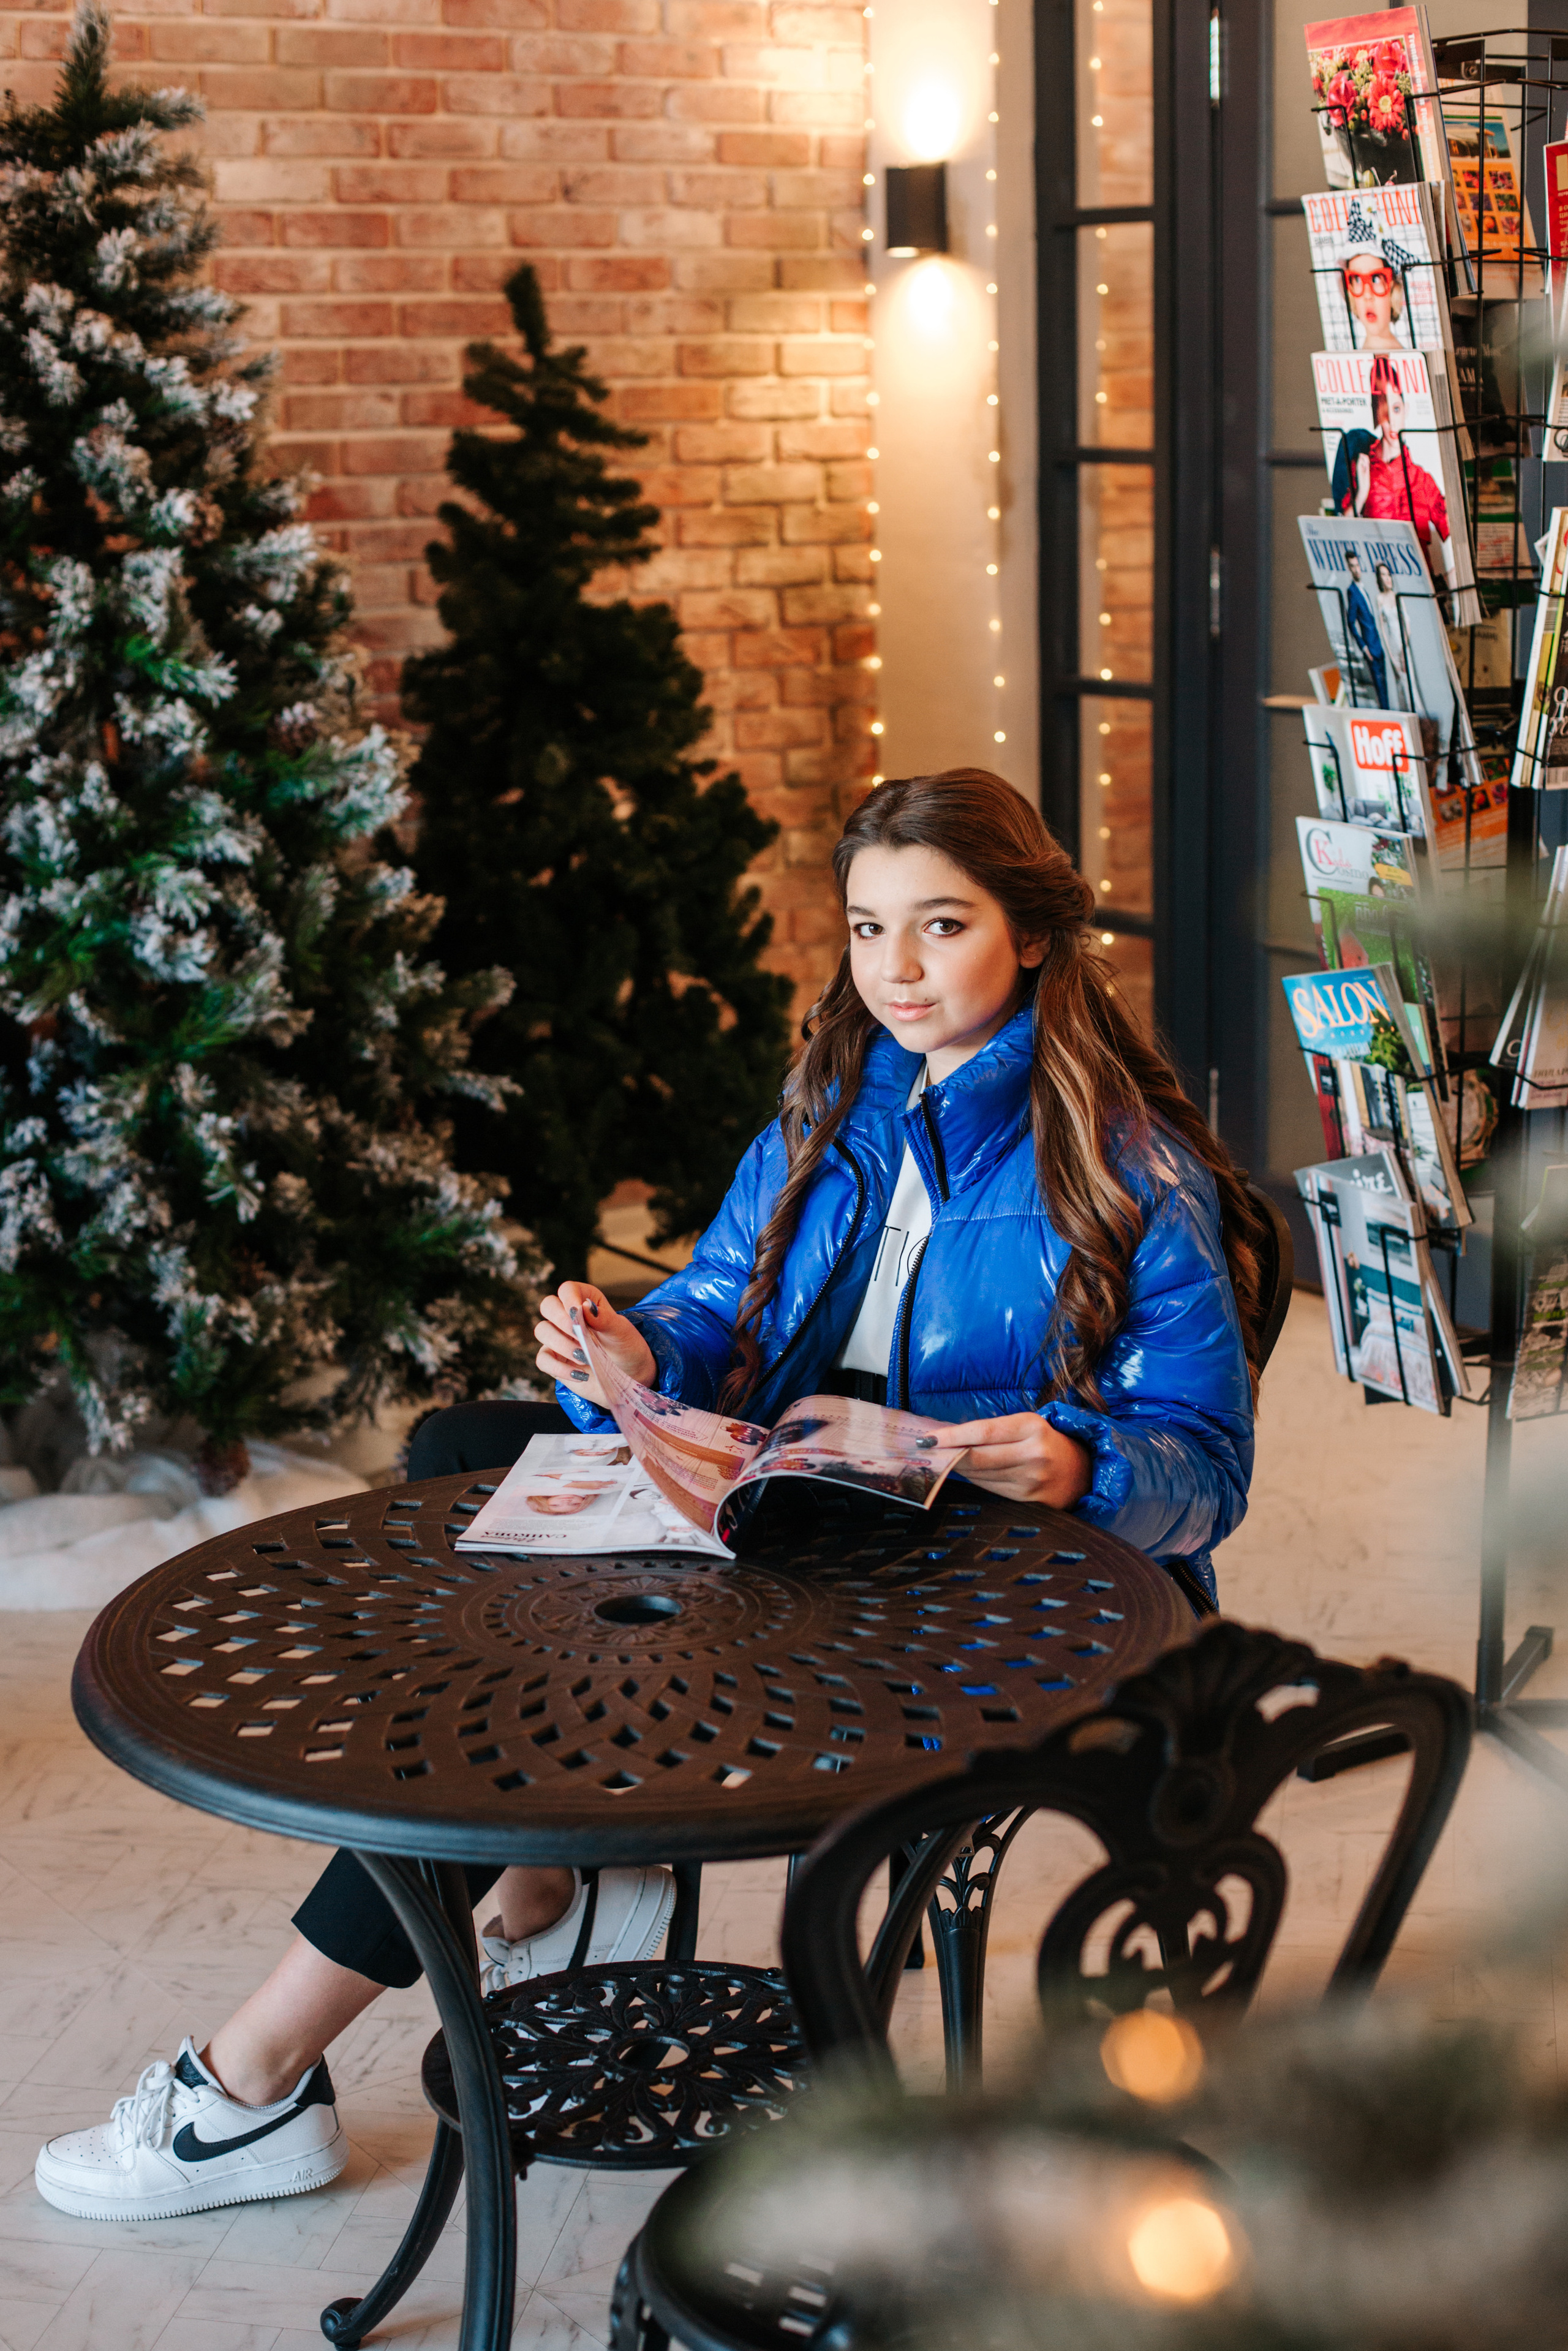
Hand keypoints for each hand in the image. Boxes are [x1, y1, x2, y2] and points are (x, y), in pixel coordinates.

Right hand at [534, 1282, 655, 1408]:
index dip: (569, 1299)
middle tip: (580, 1336)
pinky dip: (559, 1368)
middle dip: (561, 1320)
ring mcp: (559, 1338)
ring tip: (584, 1357)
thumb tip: (585, 1306)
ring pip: (542, 1331)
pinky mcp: (554, 1360)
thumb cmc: (626, 1348)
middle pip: (548, 1306)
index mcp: (586, 1301)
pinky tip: (580, 1375)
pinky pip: (542, 1360)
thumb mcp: (622, 1332)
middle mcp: (568, 1317)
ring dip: (562, 1344)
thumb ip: (604, 1319)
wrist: (630, 1376)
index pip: (567, 1289)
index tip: (578, 1313)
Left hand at [938, 1412, 1094, 1509]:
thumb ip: (993, 1431)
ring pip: (982, 1476)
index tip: (928, 1439)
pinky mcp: (1031, 1501)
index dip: (952, 1436)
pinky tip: (971, 1474)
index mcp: (1032, 1427)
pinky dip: (978, 1481)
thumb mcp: (1026, 1425)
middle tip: (929, 1453)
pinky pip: (992, 1490)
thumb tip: (950, 1438)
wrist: (1084, 1471)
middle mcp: (1033, 1454)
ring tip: (947, 1461)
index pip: (982, 1431)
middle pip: (978, 1457)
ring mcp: (1033, 1481)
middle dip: (949, 1456)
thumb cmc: (1047, 1441)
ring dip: (960, 1469)